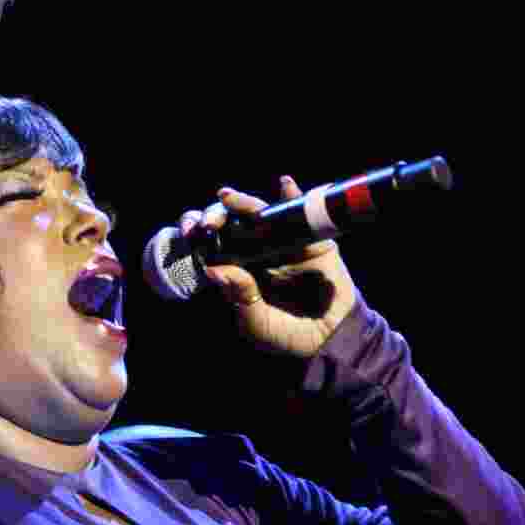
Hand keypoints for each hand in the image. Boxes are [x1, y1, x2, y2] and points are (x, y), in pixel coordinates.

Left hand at [179, 176, 359, 359]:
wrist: (334, 338)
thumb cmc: (290, 335)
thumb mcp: (258, 324)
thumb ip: (239, 297)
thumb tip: (213, 269)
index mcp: (239, 273)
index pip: (214, 248)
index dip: (200, 237)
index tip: (191, 232)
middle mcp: (258, 254)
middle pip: (233, 227)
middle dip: (217, 217)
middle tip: (208, 222)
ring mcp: (284, 245)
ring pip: (261, 216)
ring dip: (244, 203)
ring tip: (228, 198)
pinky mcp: (311, 240)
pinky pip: (301, 213)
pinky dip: (293, 196)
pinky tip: (284, 185)